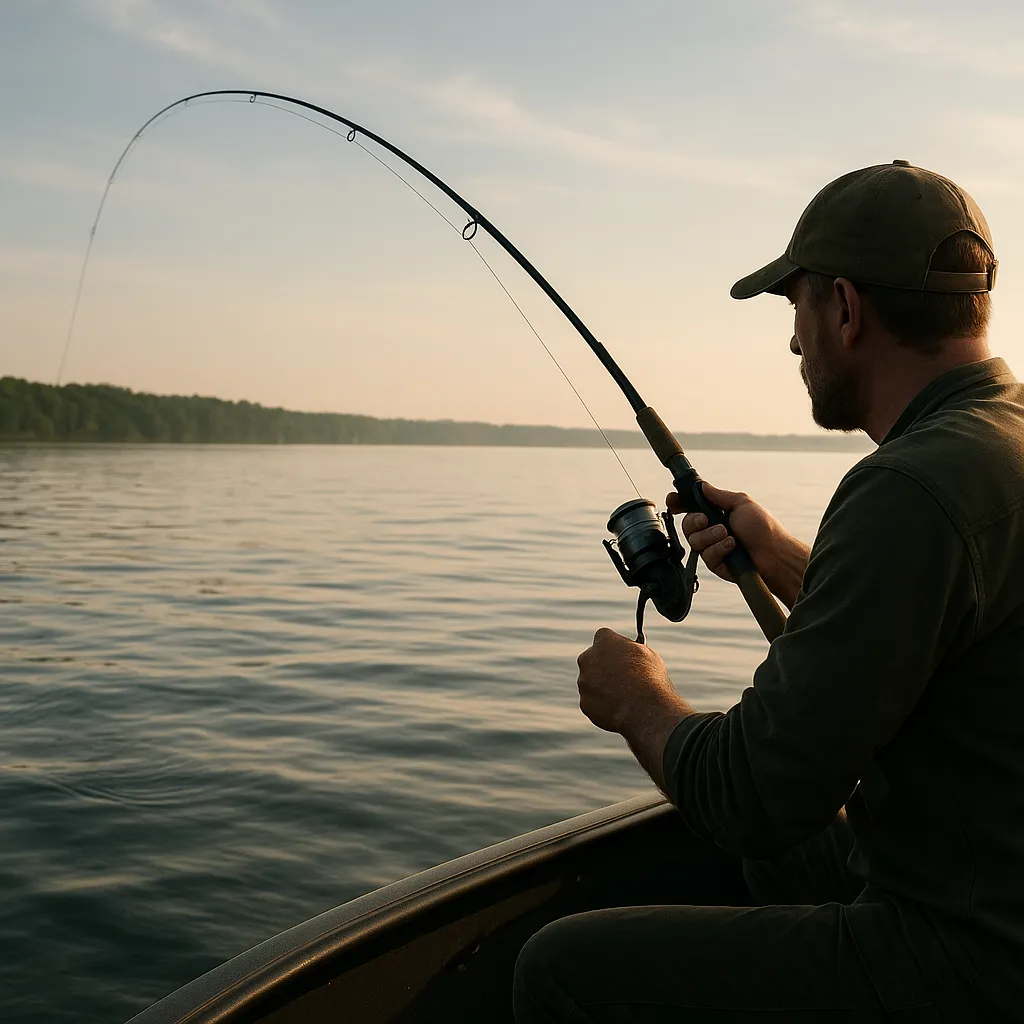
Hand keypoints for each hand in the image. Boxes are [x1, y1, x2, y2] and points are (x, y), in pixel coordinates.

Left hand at [577, 628, 685, 734]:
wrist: (645, 710)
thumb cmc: (650, 680)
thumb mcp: (647, 655)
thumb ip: (632, 650)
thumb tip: (630, 651)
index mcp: (604, 641)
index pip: (604, 637)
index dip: (615, 647)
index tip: (622, 654)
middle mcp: (588, 658)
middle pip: (593, 659)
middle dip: (604, 666)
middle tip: (620, 676)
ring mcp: (584, 682)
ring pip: (591, 682)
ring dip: (602, 686)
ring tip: (623, 696)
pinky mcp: (585, 702)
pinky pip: (593, 701)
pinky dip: (602, 704)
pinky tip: (619, 708)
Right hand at [668, 480, 808, 609]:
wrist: (774, 555)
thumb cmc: (763, 528)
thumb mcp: (741, 503)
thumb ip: (718, 495)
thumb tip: (701, 486)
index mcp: (716, 513)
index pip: (690, 507)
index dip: (678, 503)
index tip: (673, 501)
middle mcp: (711, 530)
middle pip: (686, 524)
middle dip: (695, 521)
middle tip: (707, 520)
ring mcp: (712, 547)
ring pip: (694, 541)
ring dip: (710, 536)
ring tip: (728, 535)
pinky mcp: (715, 563)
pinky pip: (705, 555)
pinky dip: (718, 549)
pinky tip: (731, 547)